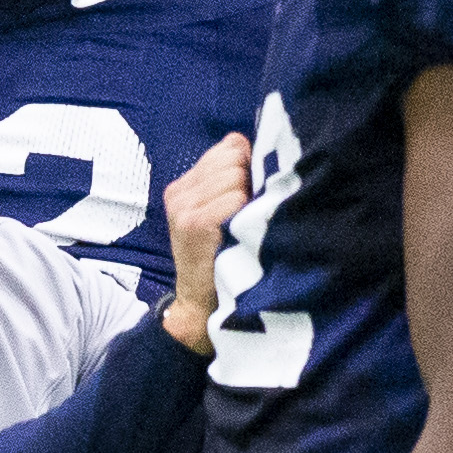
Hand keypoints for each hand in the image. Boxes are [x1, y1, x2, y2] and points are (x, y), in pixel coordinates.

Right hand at [161, 132, 251, 355]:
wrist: (200, 307)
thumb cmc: (221, 260)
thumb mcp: (218, 219)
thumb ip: (233, 186)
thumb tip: (272, 155)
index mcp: (184, 186)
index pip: (230, 145)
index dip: (250, 164)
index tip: (255, 192)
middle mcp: (180, 192)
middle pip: (234, 156)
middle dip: (252, 179)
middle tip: (252, 212)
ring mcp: (184, 207)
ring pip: (236, 175)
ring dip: (251, 197)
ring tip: (248, 223)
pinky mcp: (194, 223)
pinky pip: (235, 198)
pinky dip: (247, 213)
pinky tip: (246, 232)